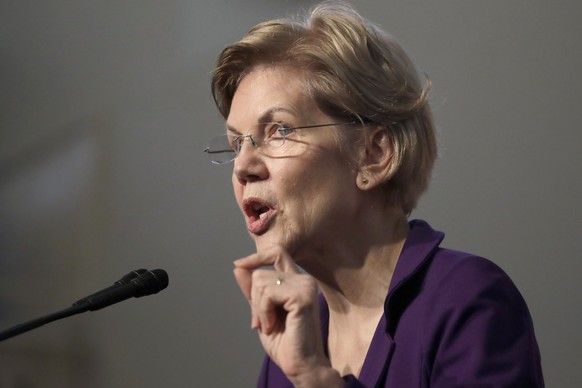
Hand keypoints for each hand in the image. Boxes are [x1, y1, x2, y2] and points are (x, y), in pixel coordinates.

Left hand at [233, 246, 341, 386]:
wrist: (300, 365)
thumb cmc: (284, 342)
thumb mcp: (261, 312)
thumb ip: (252, 290)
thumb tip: (238, 267)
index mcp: (296, 281)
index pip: (277, 253)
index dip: (256, 257)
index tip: (238, 265)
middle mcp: (303, 280)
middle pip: (260, 272)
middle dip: (254, 299)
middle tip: (263, 322)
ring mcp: (305, 286)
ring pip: (261, 282)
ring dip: (259, 309)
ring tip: (270, 325)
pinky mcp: (303, 297)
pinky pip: (268, 294)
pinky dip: (264, 312)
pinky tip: (273, 326)